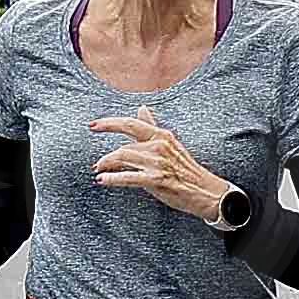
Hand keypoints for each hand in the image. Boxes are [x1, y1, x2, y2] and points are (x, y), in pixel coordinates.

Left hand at [89, 115, 231, 218]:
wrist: (205, 190)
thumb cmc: (186, 168)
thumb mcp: (170, 142)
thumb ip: (152, 127)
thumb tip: (142, 108)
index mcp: (161, 135)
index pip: (131, 124)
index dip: (109, 123)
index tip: (93, 126)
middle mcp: (159, 146)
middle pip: (123, 147)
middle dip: (107, 157)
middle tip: (98, 165)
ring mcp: (157, 163)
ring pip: (122, 158)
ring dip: (107, 166)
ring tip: (99, 172)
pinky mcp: (156, 180)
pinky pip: (127, 177)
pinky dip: (112, 179)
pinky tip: (102, 180)